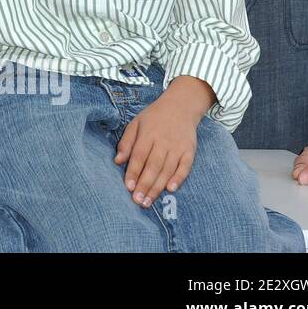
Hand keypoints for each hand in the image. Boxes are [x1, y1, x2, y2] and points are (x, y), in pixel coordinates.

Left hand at [114, 76, 210, 206]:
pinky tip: (171, 189)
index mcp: (148, 134)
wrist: (180, 106)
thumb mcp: (135, 123)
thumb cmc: (154, 117)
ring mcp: (178, 147)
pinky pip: (185, 167)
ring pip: (167, 169)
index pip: (139, 156)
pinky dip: (179, 178)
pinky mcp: (190, 151)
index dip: (133, 172)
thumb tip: (118, 161)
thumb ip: (126, 142)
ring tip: (148, 201)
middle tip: (138, 200)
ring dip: (158, 187)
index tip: (128, 187)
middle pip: (153, 166)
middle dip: (145, 185)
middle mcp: (163, 141)